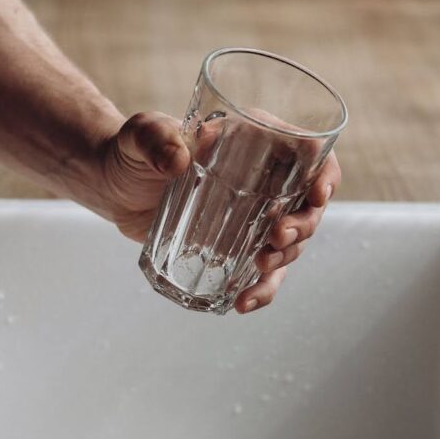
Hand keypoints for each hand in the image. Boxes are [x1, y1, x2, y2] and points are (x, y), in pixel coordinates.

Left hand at [98, 111, 340, 313]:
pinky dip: (261, 291)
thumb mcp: (141, 134)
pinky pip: (263, 273)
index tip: (317, 196)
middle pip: (308, 206)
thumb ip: (155, 138)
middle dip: (303, 226)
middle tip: (276, 238)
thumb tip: (178, 160)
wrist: (114, 186)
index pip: (312, 155)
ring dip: (284, 259)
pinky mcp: (238, 246)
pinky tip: (244, 304)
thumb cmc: (132, 149)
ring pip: (292, 243)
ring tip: (259, 269)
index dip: (325, 175)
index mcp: (259, 142)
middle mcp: (267, 180)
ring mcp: (256, 216)